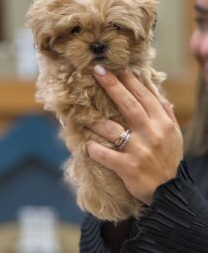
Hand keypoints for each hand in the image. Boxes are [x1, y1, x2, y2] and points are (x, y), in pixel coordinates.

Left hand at [86, 65, 182, 204]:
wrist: (171, 190)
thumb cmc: (169, 159)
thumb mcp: (175, 134)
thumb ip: (167, 114)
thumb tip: (159, 96)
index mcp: (162, 122)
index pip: (145, 96)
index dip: (130, 80)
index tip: (117, 68)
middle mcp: (151, 133)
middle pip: (128, 104)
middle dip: (112, 85)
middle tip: (97, 71)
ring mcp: (139, 150)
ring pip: (113, 129)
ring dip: (96, 120)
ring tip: (83, 112)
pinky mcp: (128, 167)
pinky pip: (106, 155)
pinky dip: (95, 149)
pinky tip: (88, 144)